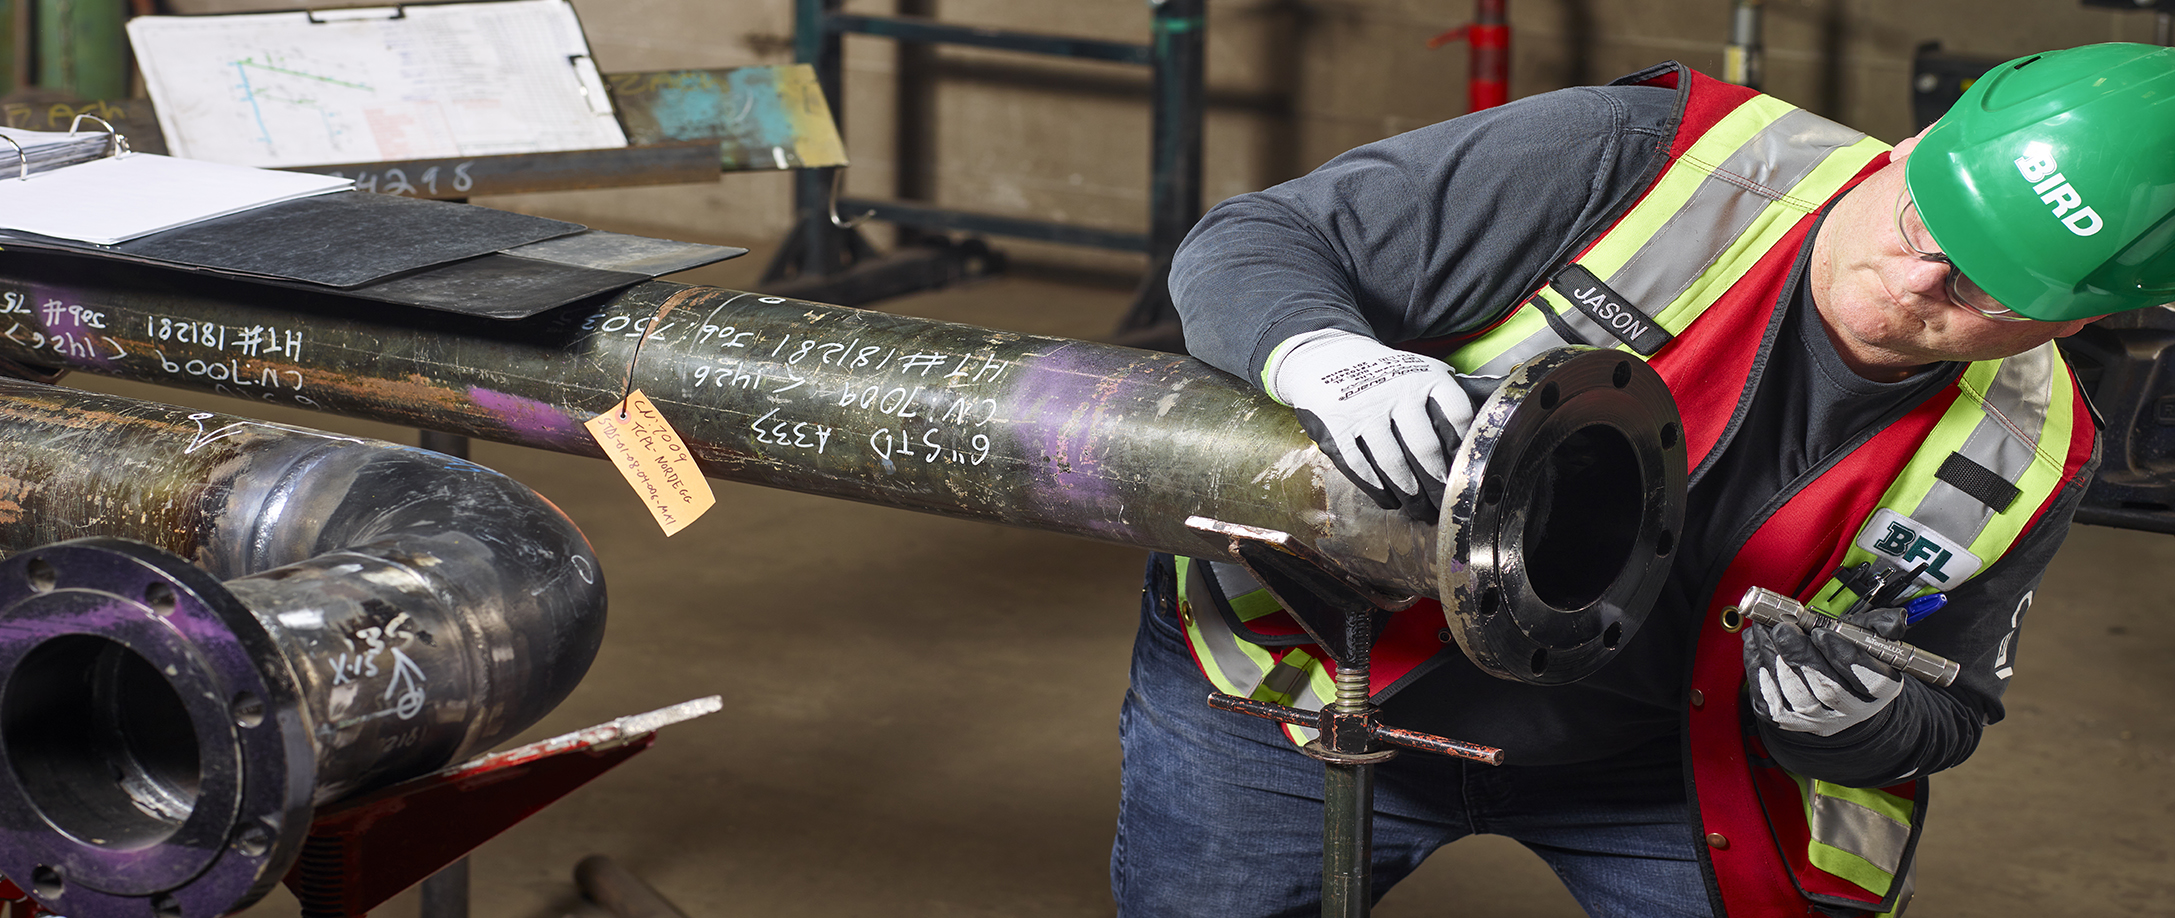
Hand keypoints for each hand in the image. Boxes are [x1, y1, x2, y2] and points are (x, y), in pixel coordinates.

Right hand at [1266, 330, 1474, 521]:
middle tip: (1446, 506)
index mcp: (1425, 376)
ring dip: (1410, 495)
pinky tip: (1389, 500)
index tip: (1467, 472)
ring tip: (1420, 511)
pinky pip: (1361, 468)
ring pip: (1393, 465)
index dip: (1464, 450)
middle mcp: (1397, 391)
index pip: (1457, 416)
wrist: (1325, 355)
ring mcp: (1364, 410)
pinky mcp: (1336, 429)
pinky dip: (1378, 490)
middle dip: (1438, 486)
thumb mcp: (1420, 370)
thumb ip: (1452, 393)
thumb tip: (1500, 414)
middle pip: (1426, 449)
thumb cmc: (1384, 374)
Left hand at [1743, 606, 1906, 736]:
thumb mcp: (1869, 641)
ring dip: (1773, 654)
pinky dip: (1757, 663)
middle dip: (1799, 652)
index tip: (1822, 632)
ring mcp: (1813, 719)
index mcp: (1878, 690)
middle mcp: (1848, 710)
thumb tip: (1894, 620)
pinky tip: (1756, 642)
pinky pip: (1766, 693)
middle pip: (1824, 687)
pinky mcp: (1782, 718)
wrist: (1829, 698)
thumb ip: (1879, 627)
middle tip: (1783, 626)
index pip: (1868, 679)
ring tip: (1765, 627)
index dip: (1844, 655)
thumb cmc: (1849, 662)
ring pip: (1791, 690)